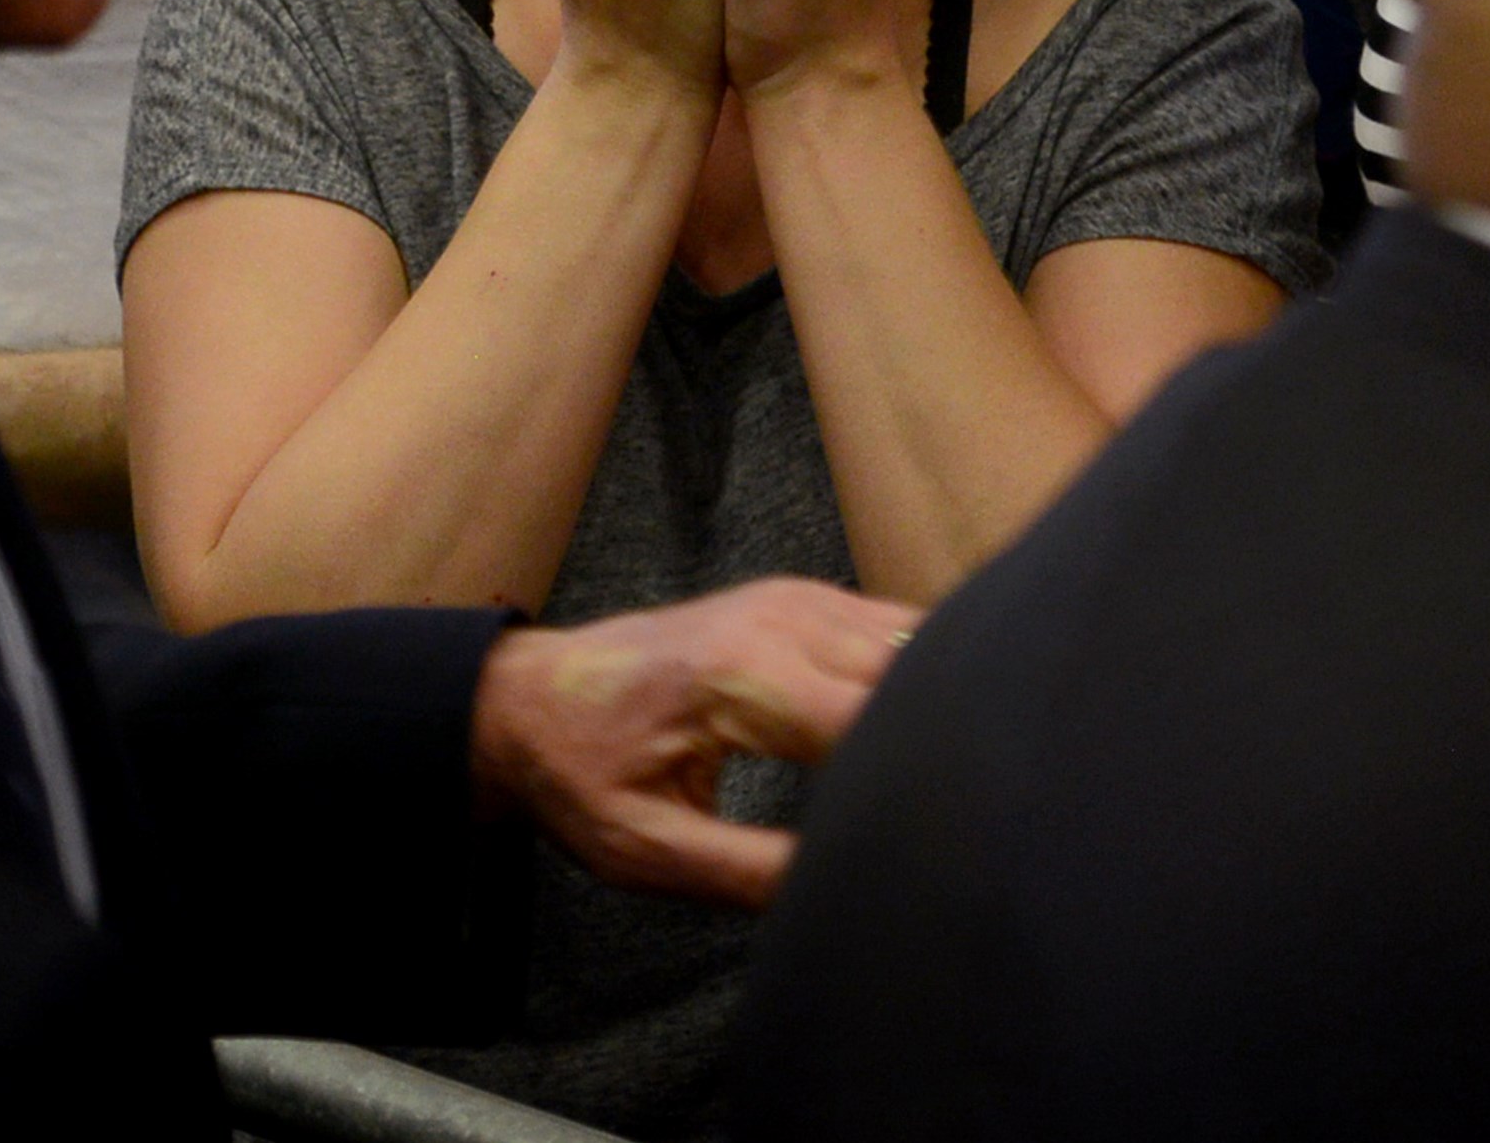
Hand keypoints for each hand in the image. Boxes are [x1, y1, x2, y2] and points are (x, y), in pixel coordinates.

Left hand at [468, 575, 915, 907]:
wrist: (527, 697)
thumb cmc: (577, 772)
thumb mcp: (643, 847)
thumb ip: (746, 872)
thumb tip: (835, 890)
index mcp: (739, 675)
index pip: (872, 720)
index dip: (916, 779)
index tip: (942, 838)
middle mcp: (780, 619)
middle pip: (912, 672)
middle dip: (943, 740)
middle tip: (963, 814)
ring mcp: (797, 599)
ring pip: (915, 640)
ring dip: (937, 702)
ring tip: (952, 779)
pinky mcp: (804, 599)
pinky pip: (891, 628)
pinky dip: (916, 676)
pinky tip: (921, 734)